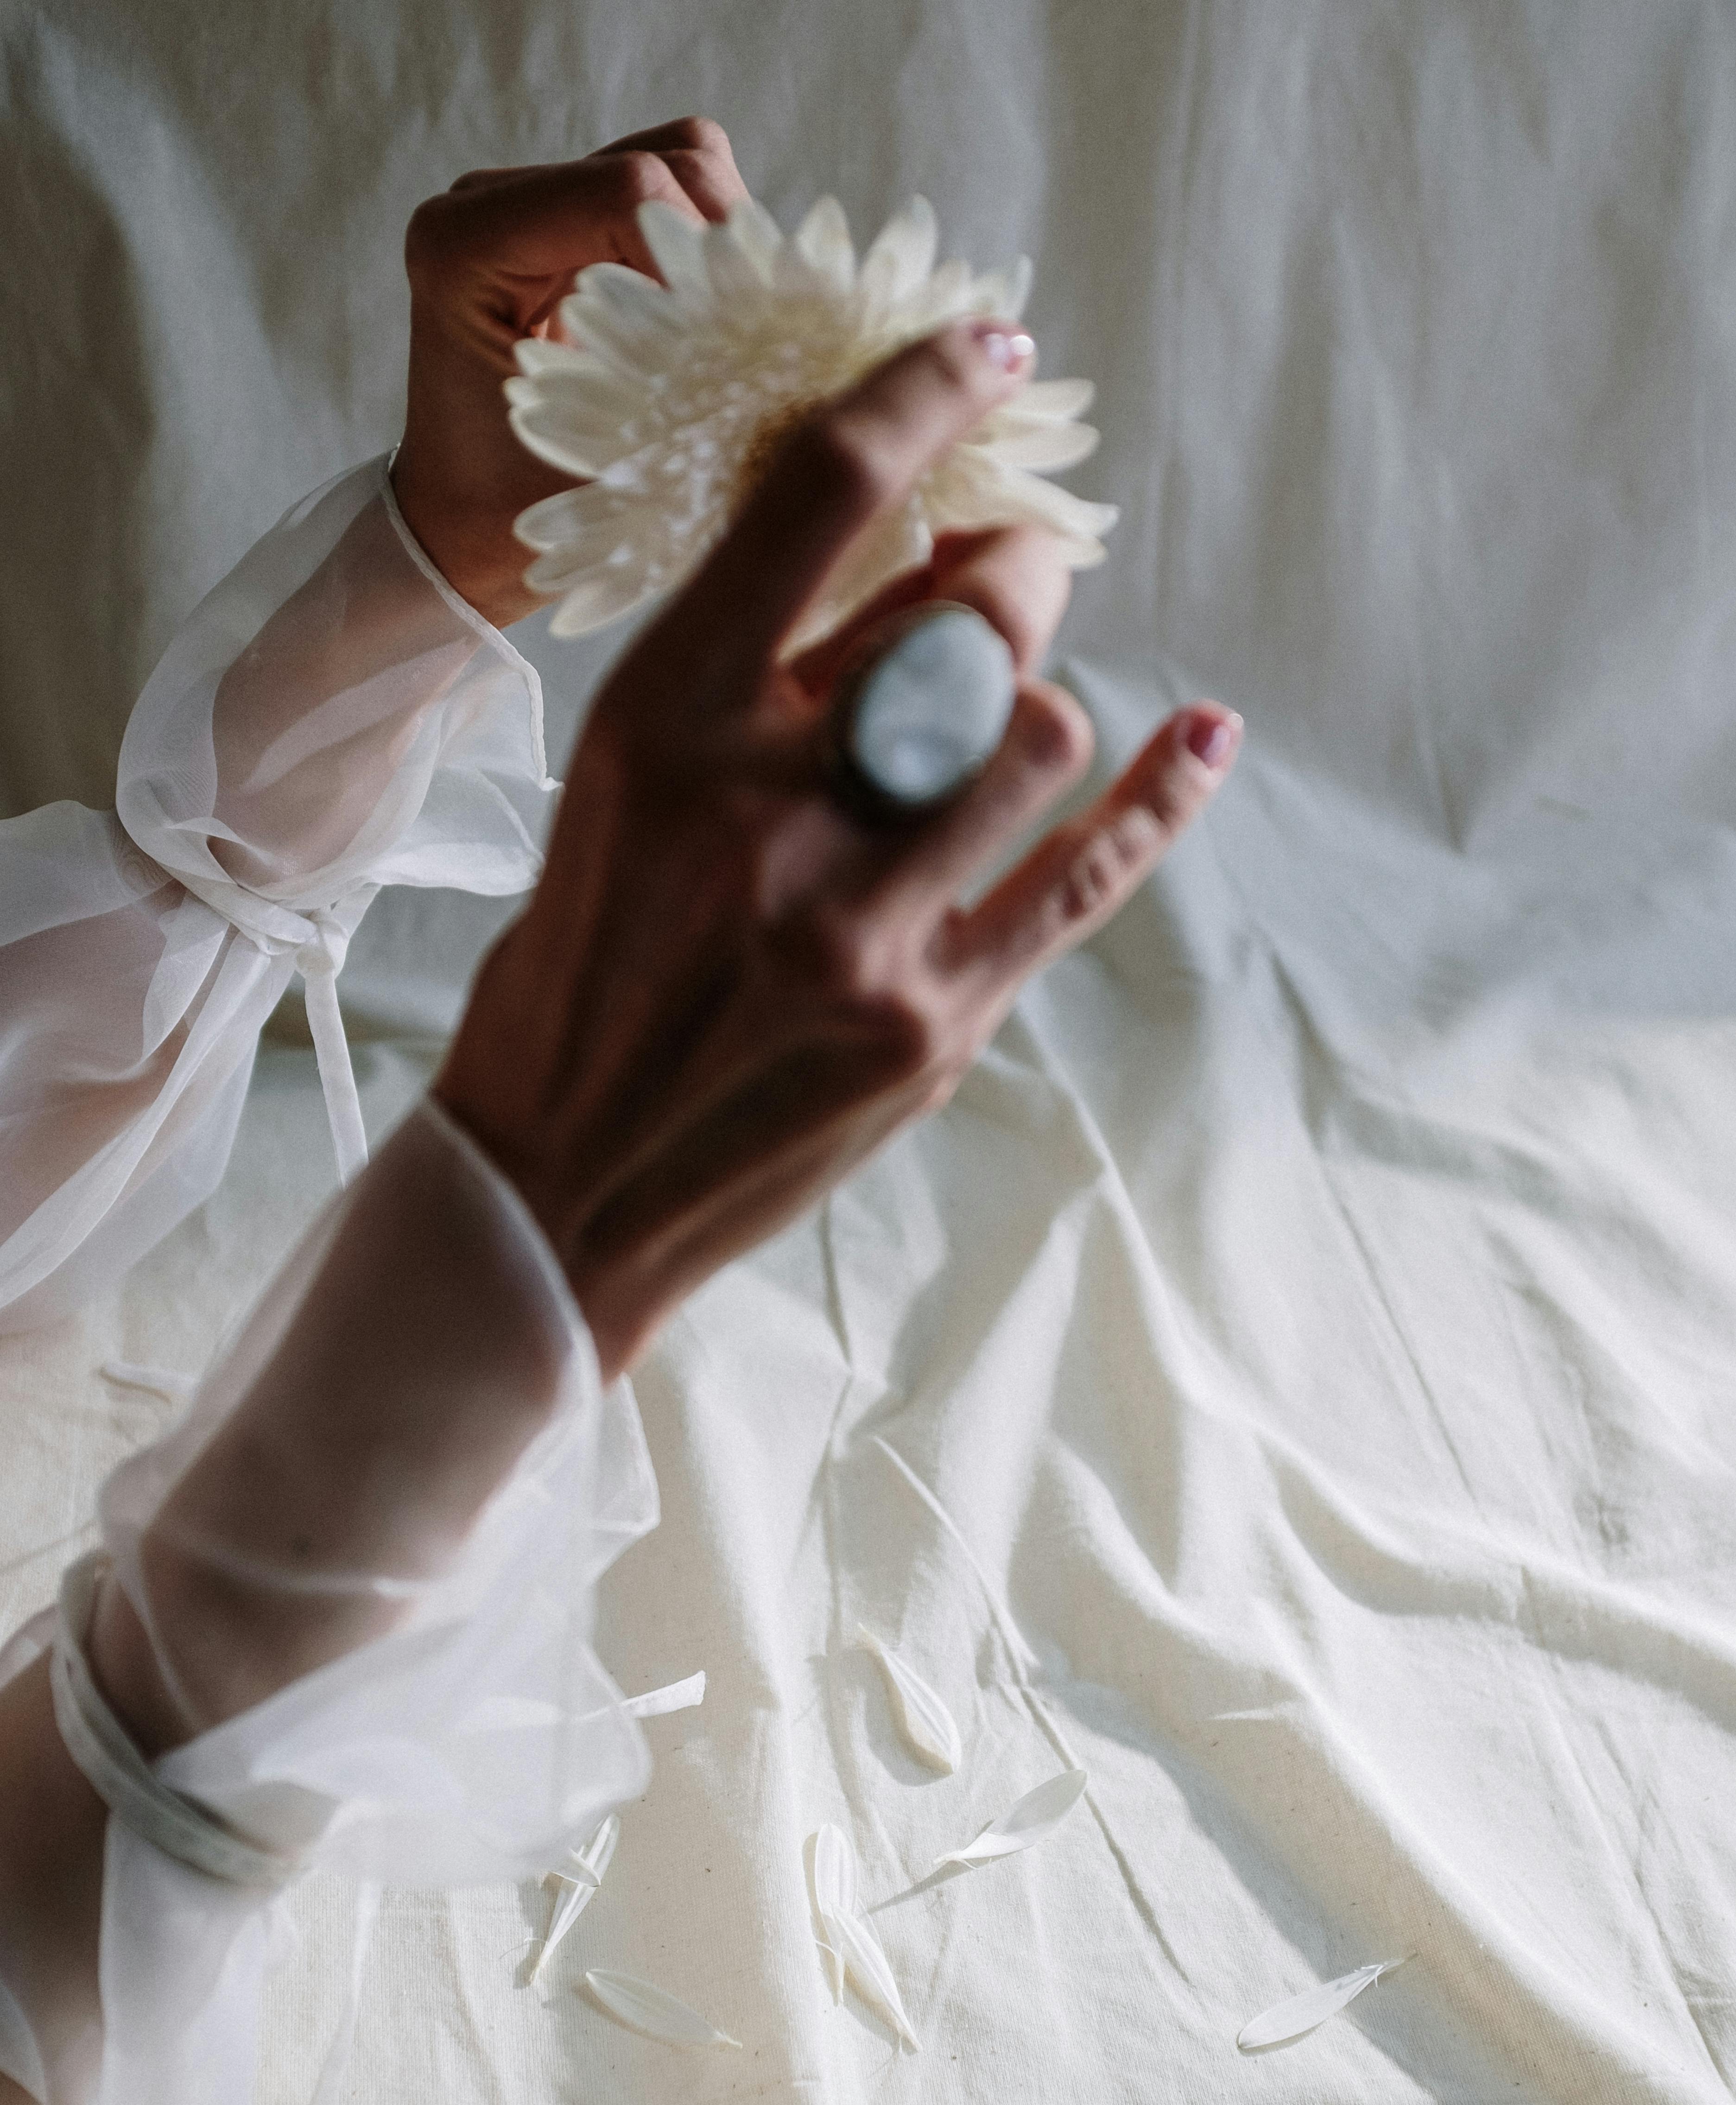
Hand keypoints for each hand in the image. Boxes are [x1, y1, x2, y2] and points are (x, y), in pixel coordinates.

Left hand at [393, 119, 748, 625]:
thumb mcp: (586, 468)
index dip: (710, 261)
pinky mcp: (578, 218)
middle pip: (667, 161)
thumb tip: (784, 338)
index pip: (627, 192)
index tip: (747, 346)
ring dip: (730, 255)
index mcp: (464, 247)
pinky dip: (716, 258)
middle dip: (730, 254)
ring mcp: (538, 202)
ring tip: (725, 342)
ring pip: (687, 165)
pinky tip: (709, 329)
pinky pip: (682, 198)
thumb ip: (667, 390)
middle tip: (747, 350)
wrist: (460, 531)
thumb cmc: (503, 517)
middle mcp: (492, 202)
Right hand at [436, 318, 1241, 1379]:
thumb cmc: (582, 968)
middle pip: (971, 616)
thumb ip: (752, 678)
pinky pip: (1088, 874)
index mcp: (665, 726)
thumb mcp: (619, 787)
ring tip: (998, 719)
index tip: (986, 349)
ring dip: (1034, 703)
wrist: (564, 1186)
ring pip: (1039, 734)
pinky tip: (1205, 734)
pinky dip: (1162, 794)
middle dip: (1013, 569)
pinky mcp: (937, 1026)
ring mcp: (864, 931)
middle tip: (1010, 571)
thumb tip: (917, 566)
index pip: (820, 500)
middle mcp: (773, 813)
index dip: (922, 393)